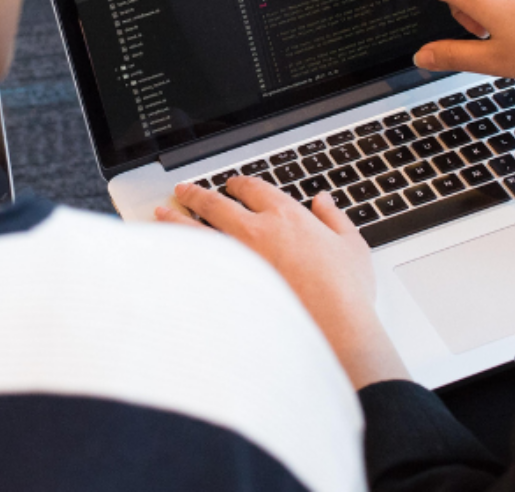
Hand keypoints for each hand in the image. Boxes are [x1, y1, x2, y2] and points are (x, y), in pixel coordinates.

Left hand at [155, 178, 409, 388]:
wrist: (333, 331)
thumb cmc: (345, 293)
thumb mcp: (352, 247)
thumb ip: (335, 218)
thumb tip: (324, 201)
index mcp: (286, 216)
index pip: (253, 188)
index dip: (239, 184)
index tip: (232, 185)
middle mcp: (255, 231)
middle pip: (215, 203)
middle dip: (196, 194)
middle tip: (184, 190)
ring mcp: (236, 260)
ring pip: (195, 230)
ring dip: (176, 218)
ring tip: (162, 213)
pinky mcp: (226, 287)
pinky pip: (195, 264)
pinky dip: (178, 255)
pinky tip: (168, 254)